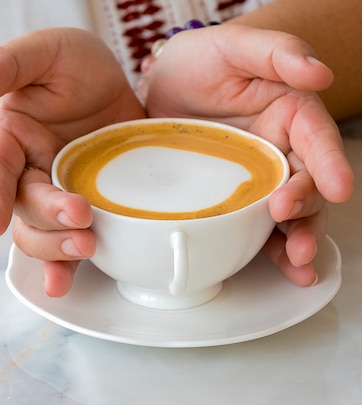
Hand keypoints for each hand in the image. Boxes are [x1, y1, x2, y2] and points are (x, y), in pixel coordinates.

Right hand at [0, 28, 145, 295]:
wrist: (104, 86)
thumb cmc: (67, 67)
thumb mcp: (45, 52)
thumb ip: (8, 64)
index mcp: (9, 139)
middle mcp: (26, 174)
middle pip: (24, 209)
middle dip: (47, 219)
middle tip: (78, 216)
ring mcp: (56, 196)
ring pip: (43, 234)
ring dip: (58, 249)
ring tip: (86, 247)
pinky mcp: (85, 209)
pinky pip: (70, 244)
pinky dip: (67, 268)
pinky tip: (65, 285)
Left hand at [139, 24, 353, 284]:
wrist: (160, 84)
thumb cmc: (201, 59)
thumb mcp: (235, 46)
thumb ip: (278, 53)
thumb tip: (320, 73)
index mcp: (290, 113)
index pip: (317, 141)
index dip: (329, 165)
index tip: (336, 188)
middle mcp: (280, 148)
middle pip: (306, 185)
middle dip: (307, 211)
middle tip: (294, 228)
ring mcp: (255, 176)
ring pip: (286, 212)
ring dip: (296, 239)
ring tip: (299, 265)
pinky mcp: (231, 195)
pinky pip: (253, 224)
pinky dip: (268, 247)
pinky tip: (281, 267)